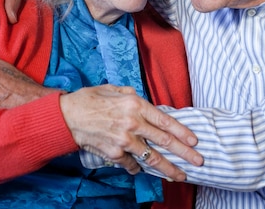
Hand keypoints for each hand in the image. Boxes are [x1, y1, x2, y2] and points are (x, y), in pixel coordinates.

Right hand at [60, 85, 202, 181]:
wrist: (66, 116)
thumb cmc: (90, 100)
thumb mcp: (115, 89)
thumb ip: (134, 97)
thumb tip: (149, 106)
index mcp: (135, 105)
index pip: (165, 121)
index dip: (182, 132)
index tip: (194, 140)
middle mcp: (132, 123)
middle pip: (164, 142)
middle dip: (184, 153)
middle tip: (198, 161)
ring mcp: (124, 141)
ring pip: (152, 158)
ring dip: (168, 168)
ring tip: (180, 175)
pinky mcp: (114, 154)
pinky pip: (131, 164)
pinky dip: (138, 167)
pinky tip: (143, 169)